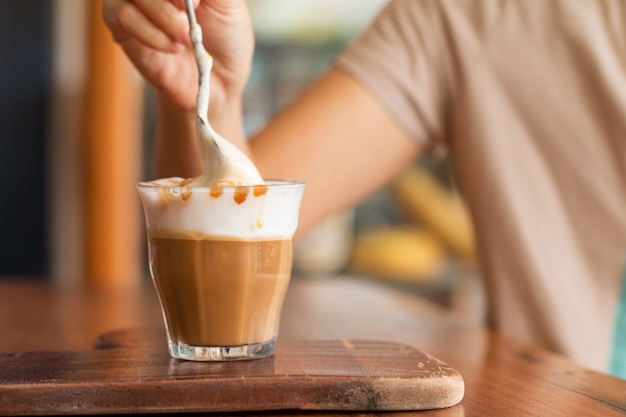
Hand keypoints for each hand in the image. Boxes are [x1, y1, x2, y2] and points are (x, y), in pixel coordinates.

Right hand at [103, 0, 253, 113]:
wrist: (220, 80)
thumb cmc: (225, 38)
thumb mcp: (229, 3)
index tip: (194, 2)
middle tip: (190, 12)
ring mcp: (134, 0)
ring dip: (162, 15)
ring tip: (185, 37)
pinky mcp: (121, 26)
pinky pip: (122, 16)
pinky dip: (151, 33)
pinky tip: (172, 47)